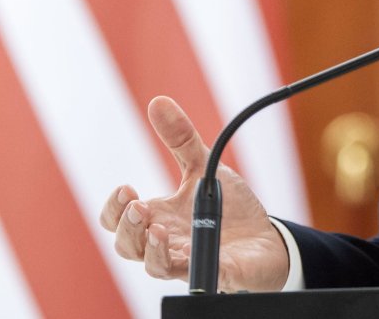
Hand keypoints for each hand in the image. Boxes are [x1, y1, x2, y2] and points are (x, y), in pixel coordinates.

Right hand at [98, 96, 289, 292]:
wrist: (265, 238)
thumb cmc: (228, 208)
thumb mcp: (203, 168)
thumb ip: (180, 139)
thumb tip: (158, 101)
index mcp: (158, 217)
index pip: (117, 221)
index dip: (113, 208)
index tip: (127, 188)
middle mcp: (166, 243)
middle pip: (127, 246)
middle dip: (127, 227)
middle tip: (139, 207)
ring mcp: (188, 261)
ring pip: (153, 267)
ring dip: (151, 250)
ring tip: (159, 228)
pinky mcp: (214, 273)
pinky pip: (195, 276)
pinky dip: (189, 265)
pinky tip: (192, 250)